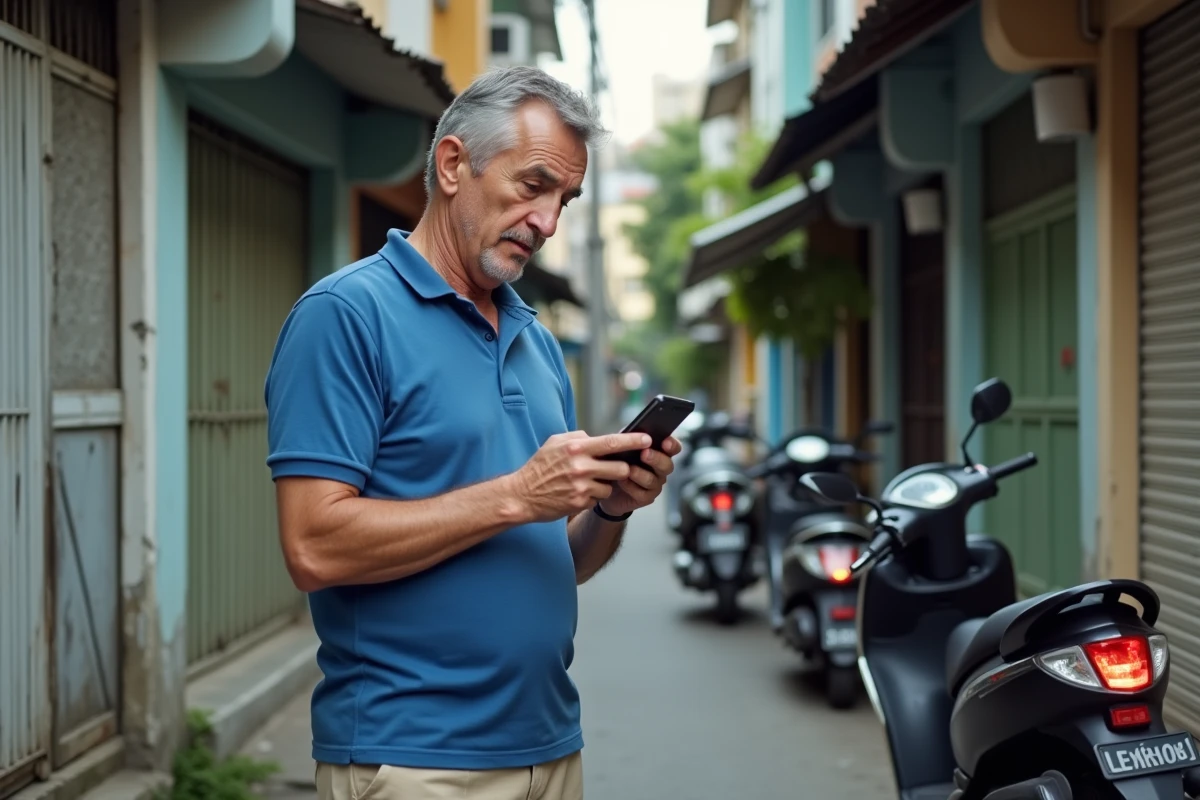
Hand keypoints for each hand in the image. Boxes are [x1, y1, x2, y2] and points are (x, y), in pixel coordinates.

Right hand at [510, 431, 652, 521]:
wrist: (522, 495)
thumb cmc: (539, 467)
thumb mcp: (555, 443)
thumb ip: (578, 437)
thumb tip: (597, 437)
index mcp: (576, 448)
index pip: (613, 442)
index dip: (634, 441)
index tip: (648, 439)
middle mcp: (581, 467)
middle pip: (620, 468)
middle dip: (620, 469)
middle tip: (613, 468)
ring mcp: (582, 487)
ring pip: (611, 485)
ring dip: (604, 484)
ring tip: (586, 482)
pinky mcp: (580, 503)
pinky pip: (598, 498)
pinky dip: (593, 495)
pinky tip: (577, 492)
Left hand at [597, 436, 680, 518]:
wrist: (604, 483)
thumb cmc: (616, 460)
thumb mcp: (621, 445)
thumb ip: (630, 437)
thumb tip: (635, 432)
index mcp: (659, 452)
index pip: (673, 448)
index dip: (672, 445)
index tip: (665, 442)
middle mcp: (660, 469)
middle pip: (667, 465)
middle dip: (656, 459)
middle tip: (644, 453)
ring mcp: (655, 484)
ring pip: (653, 480)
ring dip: (640, 474)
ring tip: (628, 469)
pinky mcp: (645, 498)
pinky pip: (642, 493)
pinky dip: (631, 486)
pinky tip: (621, 480)